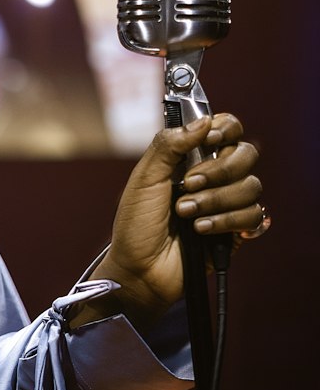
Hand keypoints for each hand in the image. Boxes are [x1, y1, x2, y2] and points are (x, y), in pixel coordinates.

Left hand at [92, 114, 262, 322]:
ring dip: (216, 200)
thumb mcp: (144, 179)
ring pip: (251, 186)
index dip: (225, 129)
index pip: (227, 129)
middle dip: (218, 170)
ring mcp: (227, 203)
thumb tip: (204, 120)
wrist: (140, 268)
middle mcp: (215, 177)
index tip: (210, 139)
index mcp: (193, 158)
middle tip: (188, 186)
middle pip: (246, 154)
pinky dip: (226, 222)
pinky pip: (254, 216)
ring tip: (186, 215)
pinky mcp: (236, 230)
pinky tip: (201, 230)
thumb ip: (169, 145)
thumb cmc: (136, 224)